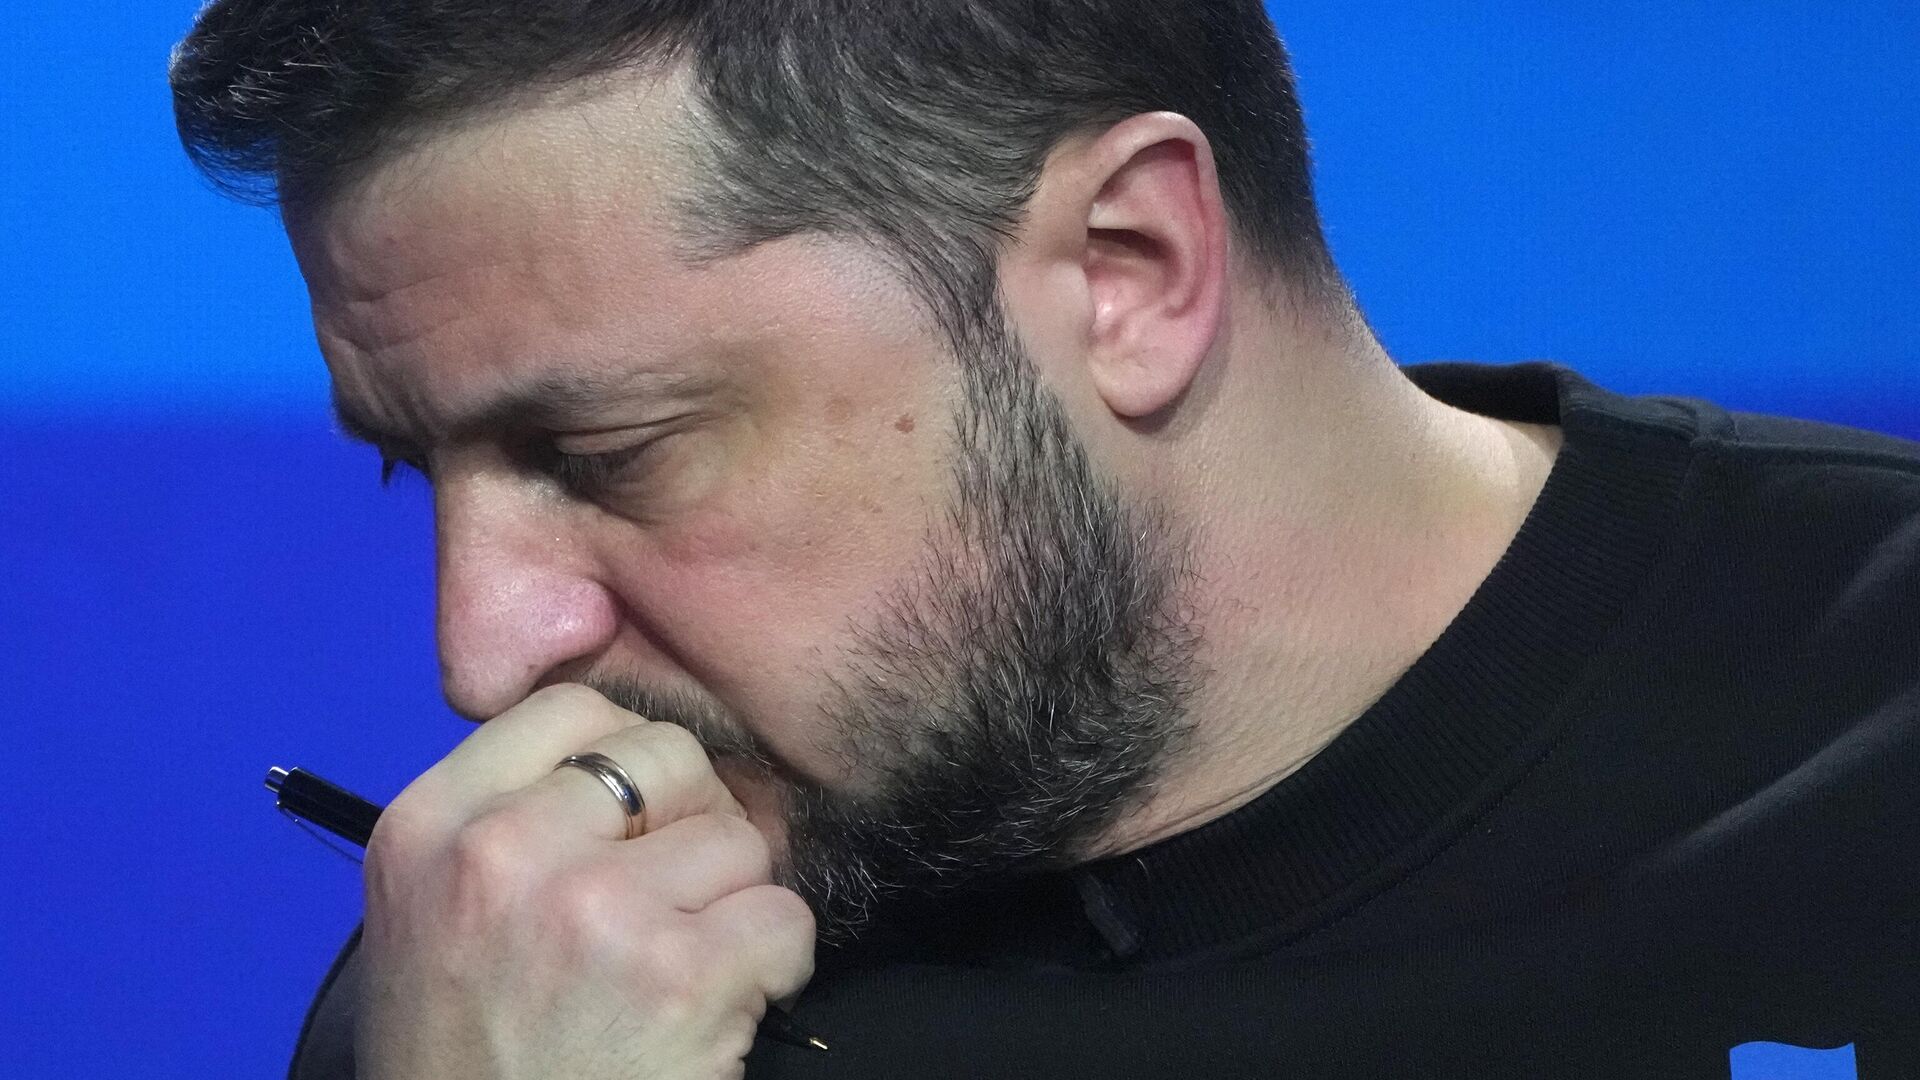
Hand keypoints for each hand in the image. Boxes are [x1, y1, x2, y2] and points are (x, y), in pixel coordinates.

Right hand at [354, 684, 816, 1079]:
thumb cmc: (463, 1058)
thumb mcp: (432, 912)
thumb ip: (508, 819)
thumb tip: (639, 758)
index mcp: (429, 825)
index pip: (569, 708)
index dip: (627, 755)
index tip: (637, 815)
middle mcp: (502, 851)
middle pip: (668, 757)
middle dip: (695, 821)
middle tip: (677, 896)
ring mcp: (593, 907)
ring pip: (736, 840)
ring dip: (734, 903)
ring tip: (685, 967)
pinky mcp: (676, 973)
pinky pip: (783, 916)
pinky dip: (777, 963)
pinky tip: (728, 1003)